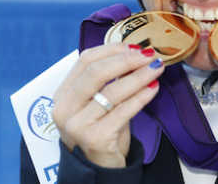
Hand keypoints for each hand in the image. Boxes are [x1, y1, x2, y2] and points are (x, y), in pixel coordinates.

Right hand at [50, 43, 164, 167]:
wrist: (99, 171)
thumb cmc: (101, 134)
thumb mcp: (97, 105)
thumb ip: (107, 82)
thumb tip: (135, 54)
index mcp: (62, 95)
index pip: (84, 60)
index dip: (111, 50)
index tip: (134, 46)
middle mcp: (64, 109)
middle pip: (96, 72)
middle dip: (127, 60)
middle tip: (149, 55)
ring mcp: (77, 125)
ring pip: (112, 91)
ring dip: (139, 76)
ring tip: (156, 69)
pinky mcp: (95, 138)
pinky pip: (123, 111)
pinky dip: (141, 97)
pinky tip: (153, 89)